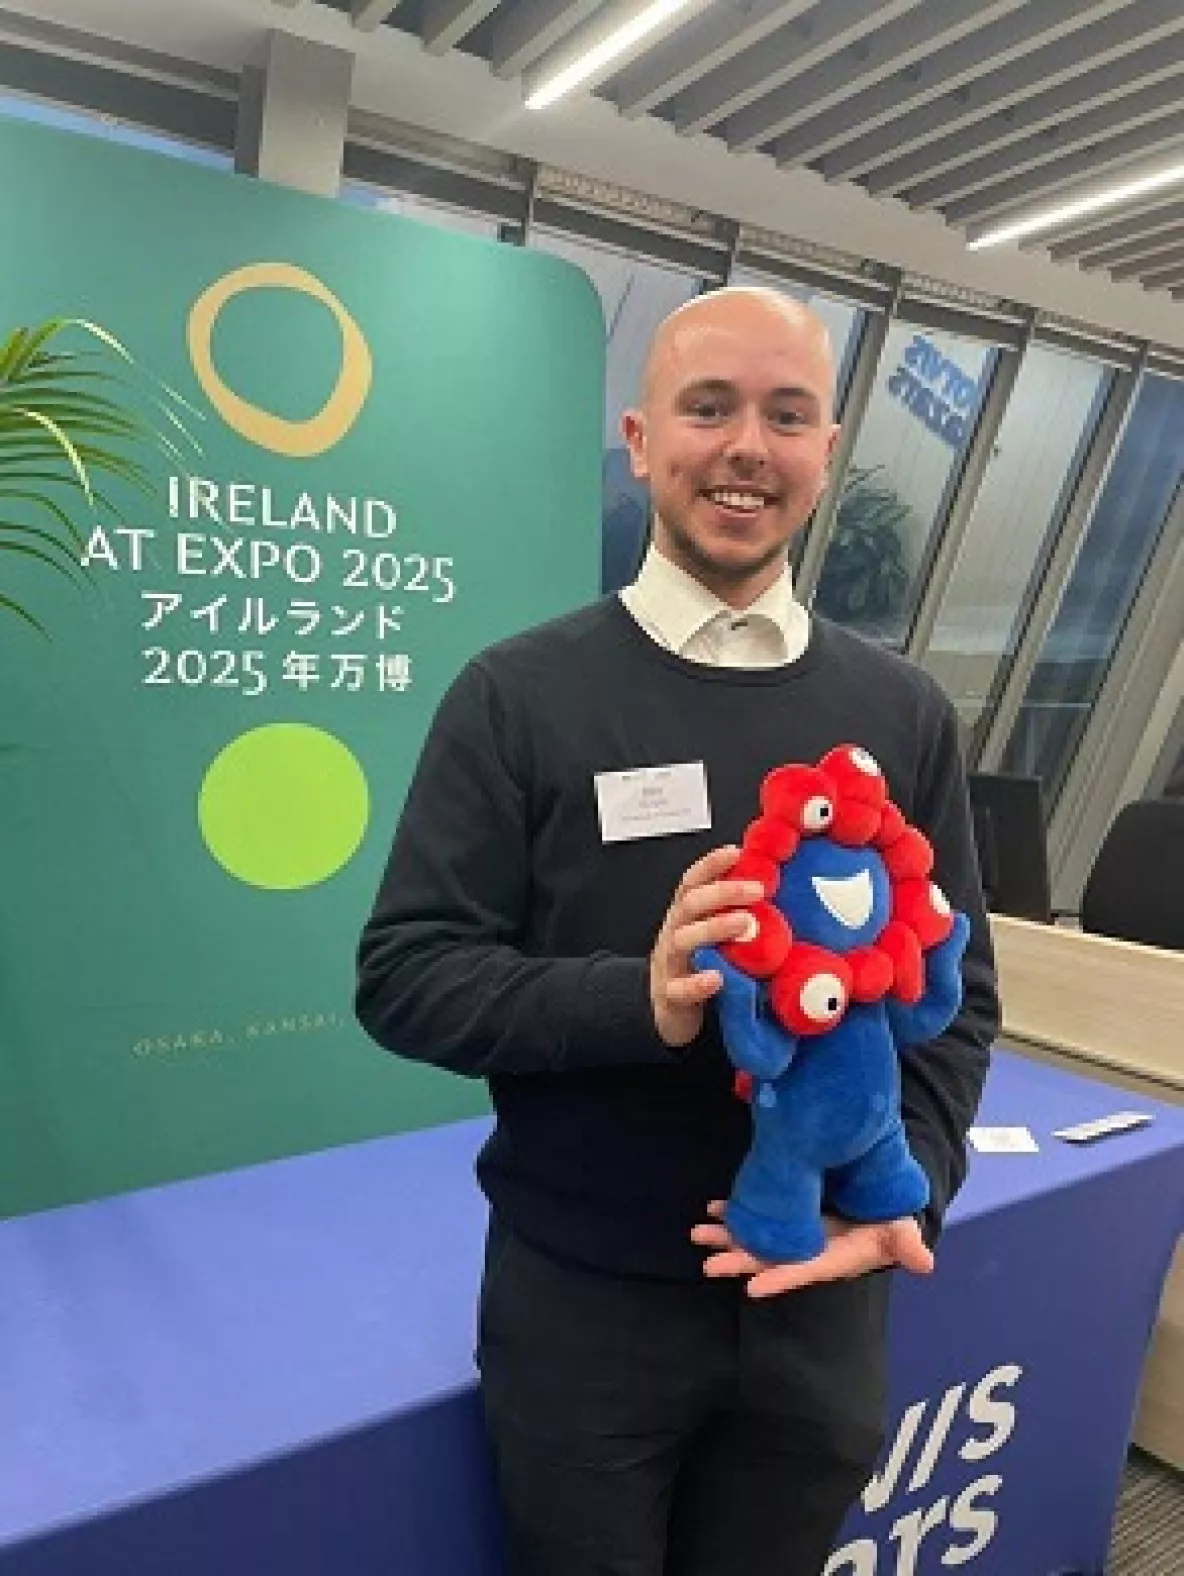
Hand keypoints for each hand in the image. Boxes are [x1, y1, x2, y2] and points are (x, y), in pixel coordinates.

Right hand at [650, 847, 765, 1048]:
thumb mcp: (708, 933)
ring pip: (684, 940)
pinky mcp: (671, 995)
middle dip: (722, 892)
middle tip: (757, 889)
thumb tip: (768, 886)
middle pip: (690, 905)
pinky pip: (680, 988)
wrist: (666, 1007)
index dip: (711, 865)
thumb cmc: (695, 963)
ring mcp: (670, 963)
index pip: (692, 883)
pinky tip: (716, 978)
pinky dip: (698, 983)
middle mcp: (675, 933)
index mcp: (685, 916)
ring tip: (745, 923)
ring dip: (714, 928)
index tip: (735, 852)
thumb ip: (729, 912)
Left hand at [691, 1201, 933, 1297]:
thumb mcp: (900, 1229)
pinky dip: (736, 1210)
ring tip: (698, 1233)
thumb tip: (926, 1263)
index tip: (752, 1288)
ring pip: (757, 1238)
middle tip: (707, 1265)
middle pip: (770, 1259)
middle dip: (739, 1261)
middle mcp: (807, 1249)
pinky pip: (759, 1214)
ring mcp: (794, 1232)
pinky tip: (714, 1207)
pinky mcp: (788, 1213)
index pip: (804, 1270)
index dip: (780, 1278)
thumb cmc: (889, 1221)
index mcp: (832, 1258)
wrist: (877, 1204)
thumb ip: (907, 1243)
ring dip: (728, 1237)